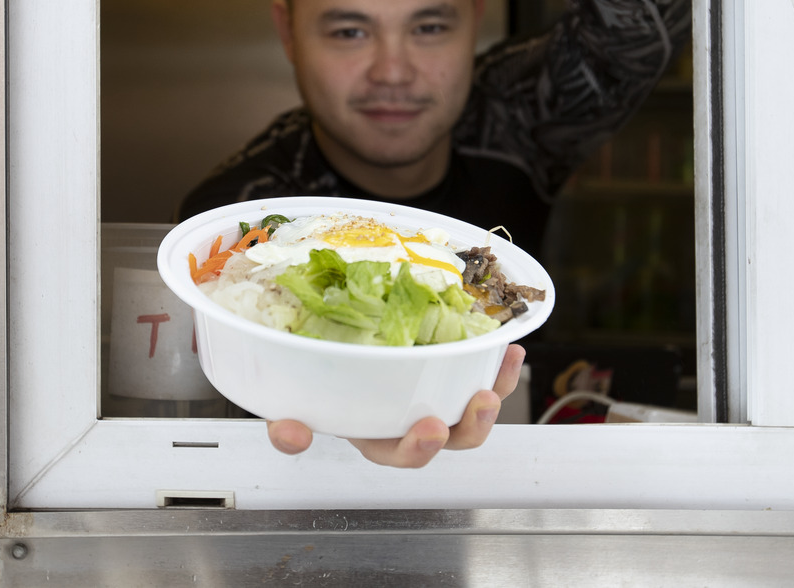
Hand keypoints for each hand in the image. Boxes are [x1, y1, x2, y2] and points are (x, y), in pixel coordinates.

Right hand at [266, 343, 525, 467]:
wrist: (322, 341)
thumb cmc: (313, 375)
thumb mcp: (291, 402)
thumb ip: (285, 424)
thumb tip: (289, 432)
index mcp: (374, 434)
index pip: (397, 453)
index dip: (415, 449)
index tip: (429, 430)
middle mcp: (408, 422)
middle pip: (446, 440)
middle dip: (464, 429)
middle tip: (477, 405)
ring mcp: (431, 397)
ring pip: (469, 414)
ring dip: (488, 404)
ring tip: (494, 386)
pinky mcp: (448, 370)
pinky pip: (481, 377)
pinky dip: (497, 368)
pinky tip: (508, 350)